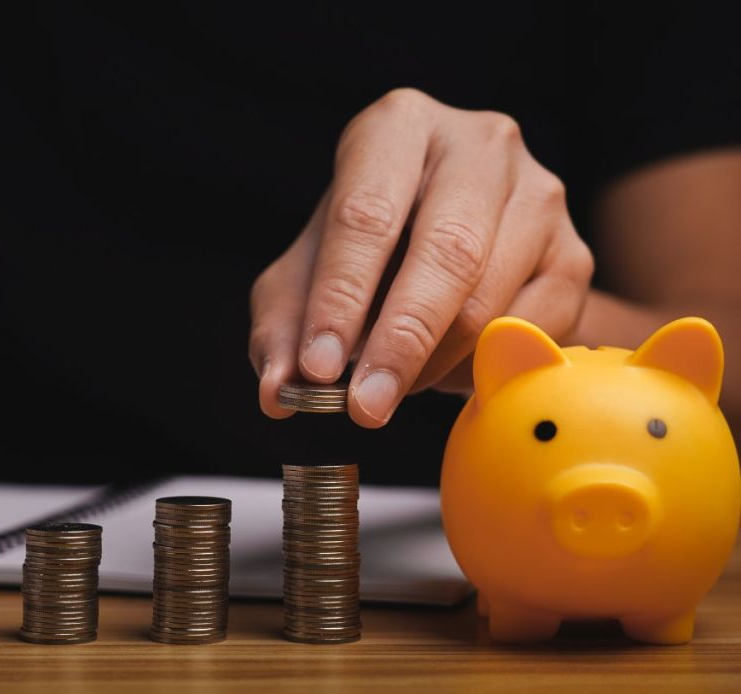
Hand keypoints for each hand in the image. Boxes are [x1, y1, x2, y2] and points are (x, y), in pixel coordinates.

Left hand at [250, 89, 593, 425]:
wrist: (451, 241)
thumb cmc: (365, 252)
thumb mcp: (305, 278)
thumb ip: (282, 330)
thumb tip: (279, 394)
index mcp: (398, 127)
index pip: (365, 215)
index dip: (339, 298)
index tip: (318, 367)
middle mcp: (478, 143)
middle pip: (445, 253)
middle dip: (398, 343)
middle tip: (365, 407)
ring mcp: (538, 194)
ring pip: (489, 299)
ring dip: (433, 364)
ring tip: (393, 388)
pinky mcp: (574, 253)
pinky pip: (530, 331)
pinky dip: (479, 369)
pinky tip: (442, 371)